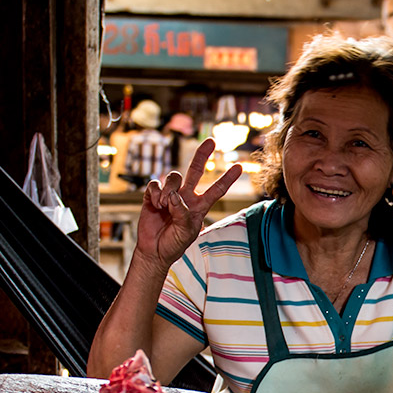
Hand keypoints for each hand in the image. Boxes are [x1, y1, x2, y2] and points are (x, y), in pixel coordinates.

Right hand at [134, 139, 242, 270]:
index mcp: (199, 206)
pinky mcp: (153, 196)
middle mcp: (185, 197)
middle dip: (202, 155)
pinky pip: (155, 184)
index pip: (216, 190)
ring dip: (168, 189)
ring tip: (163, 205)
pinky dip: (155, 192)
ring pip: (173, 177)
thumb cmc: (174, 244)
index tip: (239, 167)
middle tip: (211, 141)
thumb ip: (183, 213)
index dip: (227, 179)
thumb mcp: (186, 232)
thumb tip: (173, 196)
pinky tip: (155, 203)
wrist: (154, 251)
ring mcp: (169, 195)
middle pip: (195, 170)